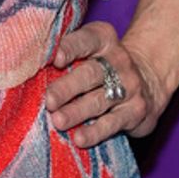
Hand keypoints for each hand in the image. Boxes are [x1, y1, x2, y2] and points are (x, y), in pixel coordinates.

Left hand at [44, 19, 169, 145]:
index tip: (55, 59)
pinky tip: (79, 138)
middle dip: (67, 88)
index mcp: (104, 39)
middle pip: (90, 74)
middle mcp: (119, 61)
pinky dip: (94, 132)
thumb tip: (30, 70)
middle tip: (48, 100)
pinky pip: (112, 123)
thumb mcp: (91, 50)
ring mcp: (130, 87)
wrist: (148, 81)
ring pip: (99, 101)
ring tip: (58, 121)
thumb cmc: (103, 66)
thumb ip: (67, 55)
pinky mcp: (136, 112)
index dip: (70, 48)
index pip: (86, 40)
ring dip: (76, 112)